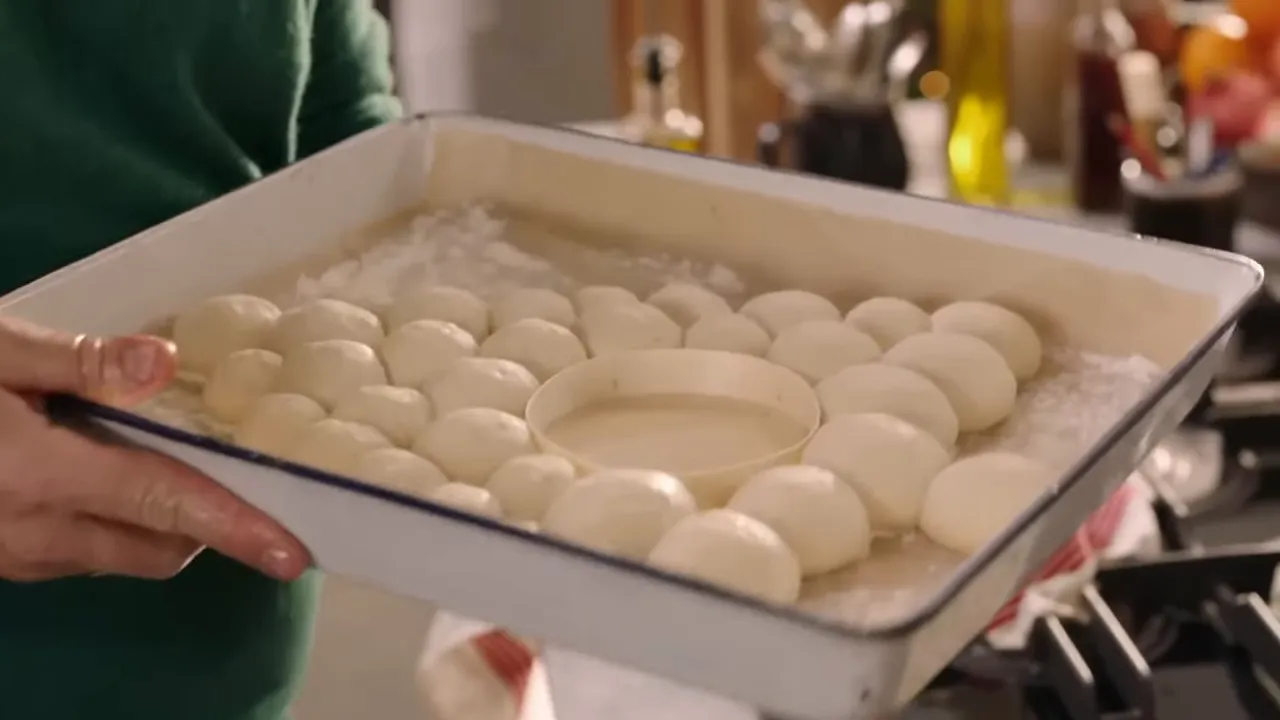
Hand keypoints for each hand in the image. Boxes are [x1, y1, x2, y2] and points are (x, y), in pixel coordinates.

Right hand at [0, 316, 309, 581]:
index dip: (235, 525)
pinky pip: (81, 556)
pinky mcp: (0, 561)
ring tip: (162, 461)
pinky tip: (102, 473)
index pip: (163, 503)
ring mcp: (14, 555)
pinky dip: (113, 526)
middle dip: (206, 523)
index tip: (292, 550)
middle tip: (232, 469)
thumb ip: (81, 361)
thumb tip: (168, 363)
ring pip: (121, 558)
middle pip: (158, 549)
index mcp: (41, 473)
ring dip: (157, 526)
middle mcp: (35, 531)